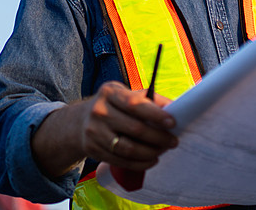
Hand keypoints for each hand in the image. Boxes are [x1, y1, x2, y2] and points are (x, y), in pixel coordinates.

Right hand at [32, 81, 177, 177]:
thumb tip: (175, 107)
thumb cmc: (114, 106)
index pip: (135, 104)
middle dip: (158, 137)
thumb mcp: (127, 95)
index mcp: (110, 92)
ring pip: (127, 148)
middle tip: (173, 141)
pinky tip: (151, 160)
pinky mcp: (92, 150)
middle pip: (134, 129)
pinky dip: (139, 163)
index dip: (155, 114)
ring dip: (150, 152)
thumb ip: (151, 99)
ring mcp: (93, 132)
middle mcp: (99, 111)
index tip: (172, 123)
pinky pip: (120, 161)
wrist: (80, 122)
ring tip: (163, 150)